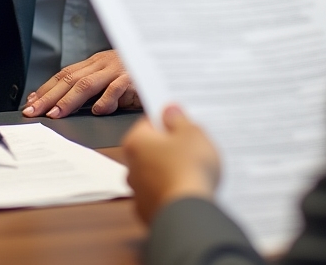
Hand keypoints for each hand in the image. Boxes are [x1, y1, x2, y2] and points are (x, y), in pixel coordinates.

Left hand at [22, 49, 139, 118]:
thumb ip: (91, 90)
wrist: (163, 60)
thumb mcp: (110, 80)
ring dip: (68, 100)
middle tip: (33, 111)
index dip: (46, 88)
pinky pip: (116, 89)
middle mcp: (102, 64)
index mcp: (95, 63)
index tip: (30, 101)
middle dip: (48, 96)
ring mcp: (116, 70)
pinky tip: (97, 111)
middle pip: (69, 79)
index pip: (64, 75)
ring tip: (55, 113)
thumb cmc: (136, 75)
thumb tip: (62, 103)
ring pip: (87, 84)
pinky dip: (106, 100)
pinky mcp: (132, 79)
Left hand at [122, 105, 220, 223]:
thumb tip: (169, 111)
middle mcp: (131, 167)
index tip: (181, 122)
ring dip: (170, 172)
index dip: (167, 121)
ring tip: (194, 171)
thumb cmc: (188, 169)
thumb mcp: (191, 133)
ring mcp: (138, 193)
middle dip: (169, 147)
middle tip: (192, 146)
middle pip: (151, 150)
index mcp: (136, 142)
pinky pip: (161, 196)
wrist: (189, 215)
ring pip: (155, 174)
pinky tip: (188, 192)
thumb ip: (178, 119)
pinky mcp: (149, 214)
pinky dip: (172, 193)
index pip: (148, 123)